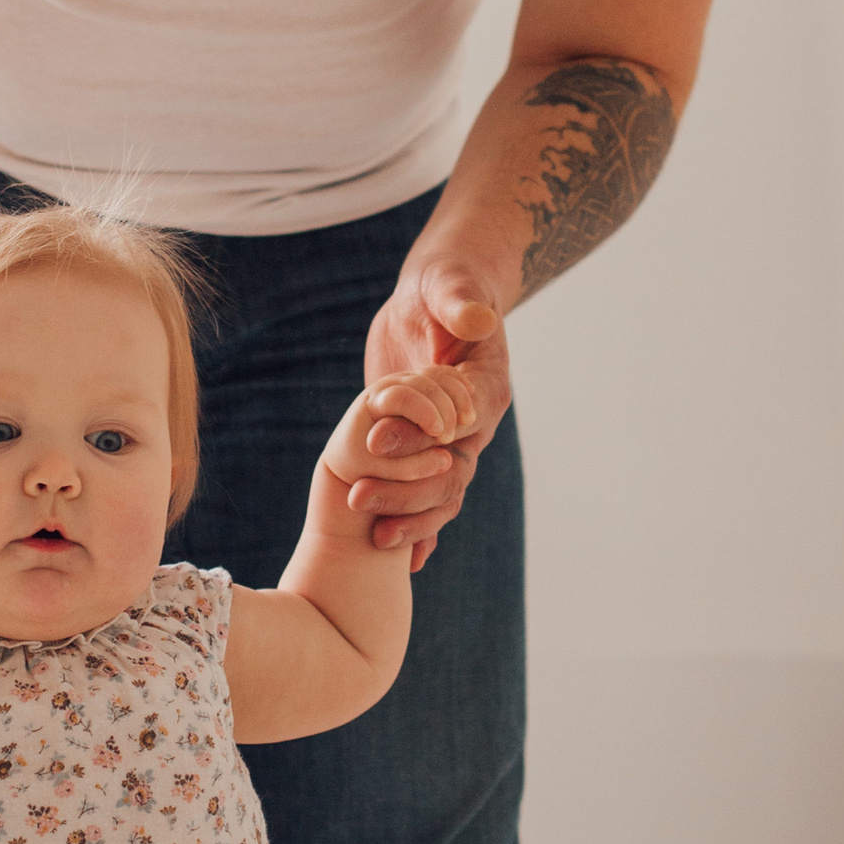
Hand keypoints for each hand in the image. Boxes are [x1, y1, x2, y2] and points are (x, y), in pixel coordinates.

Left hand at [356, 260, 510, 568]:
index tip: (376, 443)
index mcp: (484, 387)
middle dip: (408, 491)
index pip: (461, 422)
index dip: (422, 437)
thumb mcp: (451, 285)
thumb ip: (462, 302)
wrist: (440, 301)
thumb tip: (478, 319)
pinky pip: (428, 495)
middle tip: (359, 499)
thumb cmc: (447, 287)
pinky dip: (418, 526)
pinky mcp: (429, 450)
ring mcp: (452, 442)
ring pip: (442, 493)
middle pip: (452, 471)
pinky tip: (398, 557)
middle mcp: (474, 422)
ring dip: (411, 517)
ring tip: (373, 537)